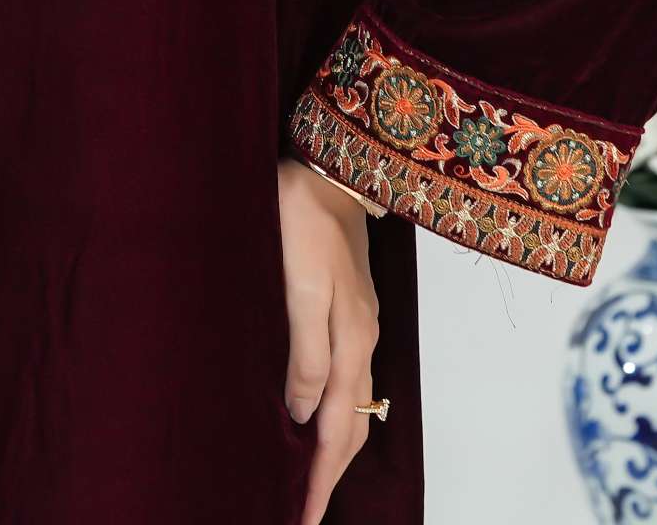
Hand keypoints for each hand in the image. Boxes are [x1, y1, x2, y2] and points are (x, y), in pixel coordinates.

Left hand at [277, 155, 382, 523]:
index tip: (303, 517)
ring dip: (331, 447)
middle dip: (329, 476)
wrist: (329, 167)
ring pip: (349, 404)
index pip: (335, 431)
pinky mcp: (347, 309)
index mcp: (348, 342)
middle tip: (305, 513)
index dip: (319, 478)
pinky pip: (344, 378)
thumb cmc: (302, 219)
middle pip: (349, 427)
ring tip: (311, 478)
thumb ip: (303, 352)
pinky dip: (332, 411)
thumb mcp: (297, 288)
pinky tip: (315, 414)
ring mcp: (357, 325)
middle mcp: (360, 341)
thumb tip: (301, 414)